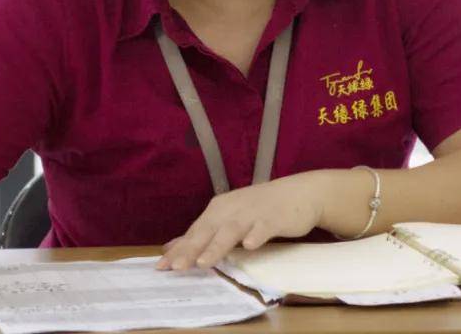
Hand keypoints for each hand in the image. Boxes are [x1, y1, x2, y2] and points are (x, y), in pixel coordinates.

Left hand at [156, 171, 327, 270]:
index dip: (178, 249)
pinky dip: (256, 235)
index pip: (194, 232)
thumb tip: (171, 247)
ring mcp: (253, 212)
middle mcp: (232, 209)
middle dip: (191, 249)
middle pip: (208, 230)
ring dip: (217, 246)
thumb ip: (202, 233)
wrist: (299, 193)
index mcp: (219, 210)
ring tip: (203, 262)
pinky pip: (264, 227)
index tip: (161, 267)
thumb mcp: (228, 218)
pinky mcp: (274, 217)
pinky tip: (250, 245)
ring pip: (231, 230)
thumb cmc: (260, 209)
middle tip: (176, 267)